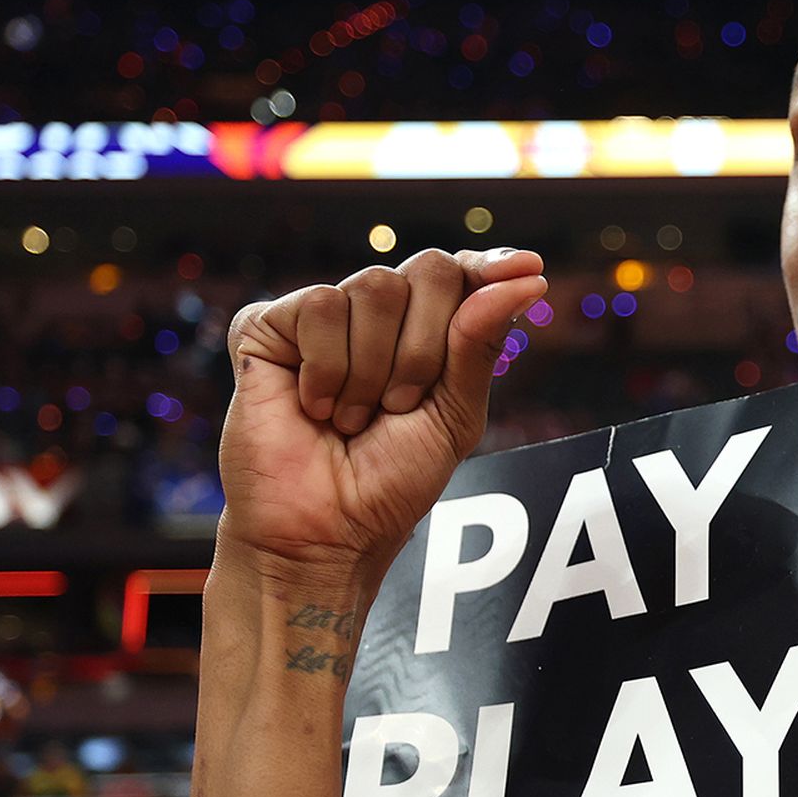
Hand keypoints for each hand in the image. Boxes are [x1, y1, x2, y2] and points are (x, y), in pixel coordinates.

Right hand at [218, 247, 550, 593]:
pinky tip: (313, 405)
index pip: (462, 274)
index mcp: (426, 333)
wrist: (326, 531)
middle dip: (426, 348)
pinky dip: (327, 367)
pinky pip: (320, 305)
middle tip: (398, 407)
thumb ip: (480, 345)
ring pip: (374, 286)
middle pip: (427, 270)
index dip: (492, 265)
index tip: (529, 266)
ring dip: (374, 370)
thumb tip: (527, 276)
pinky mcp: (268, 326)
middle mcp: (377, 316)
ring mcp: (323, 318)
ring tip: (352, 417)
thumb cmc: (389, 483)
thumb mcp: (455, 417)